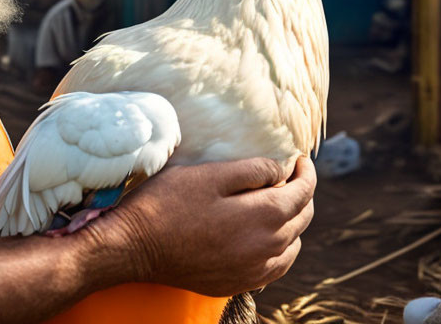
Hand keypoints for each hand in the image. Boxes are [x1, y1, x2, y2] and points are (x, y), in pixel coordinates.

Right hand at [80, 156, 315, 295]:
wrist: (134, 247)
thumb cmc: (167, 203)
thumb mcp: (208, 175)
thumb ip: (251, 171)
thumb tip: (281, 170)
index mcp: (262, 217)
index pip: (302, 194)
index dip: (306, 173)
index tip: (300, 158)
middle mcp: (266, 249)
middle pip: (301, 219)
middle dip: (302, 194)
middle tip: (291, 175)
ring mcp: (253, 271)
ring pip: (292, 245)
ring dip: (293, 222)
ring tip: (280, 203)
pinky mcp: (237, 283)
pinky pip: (276, 267)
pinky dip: (281, 248)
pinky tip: (268, 238)